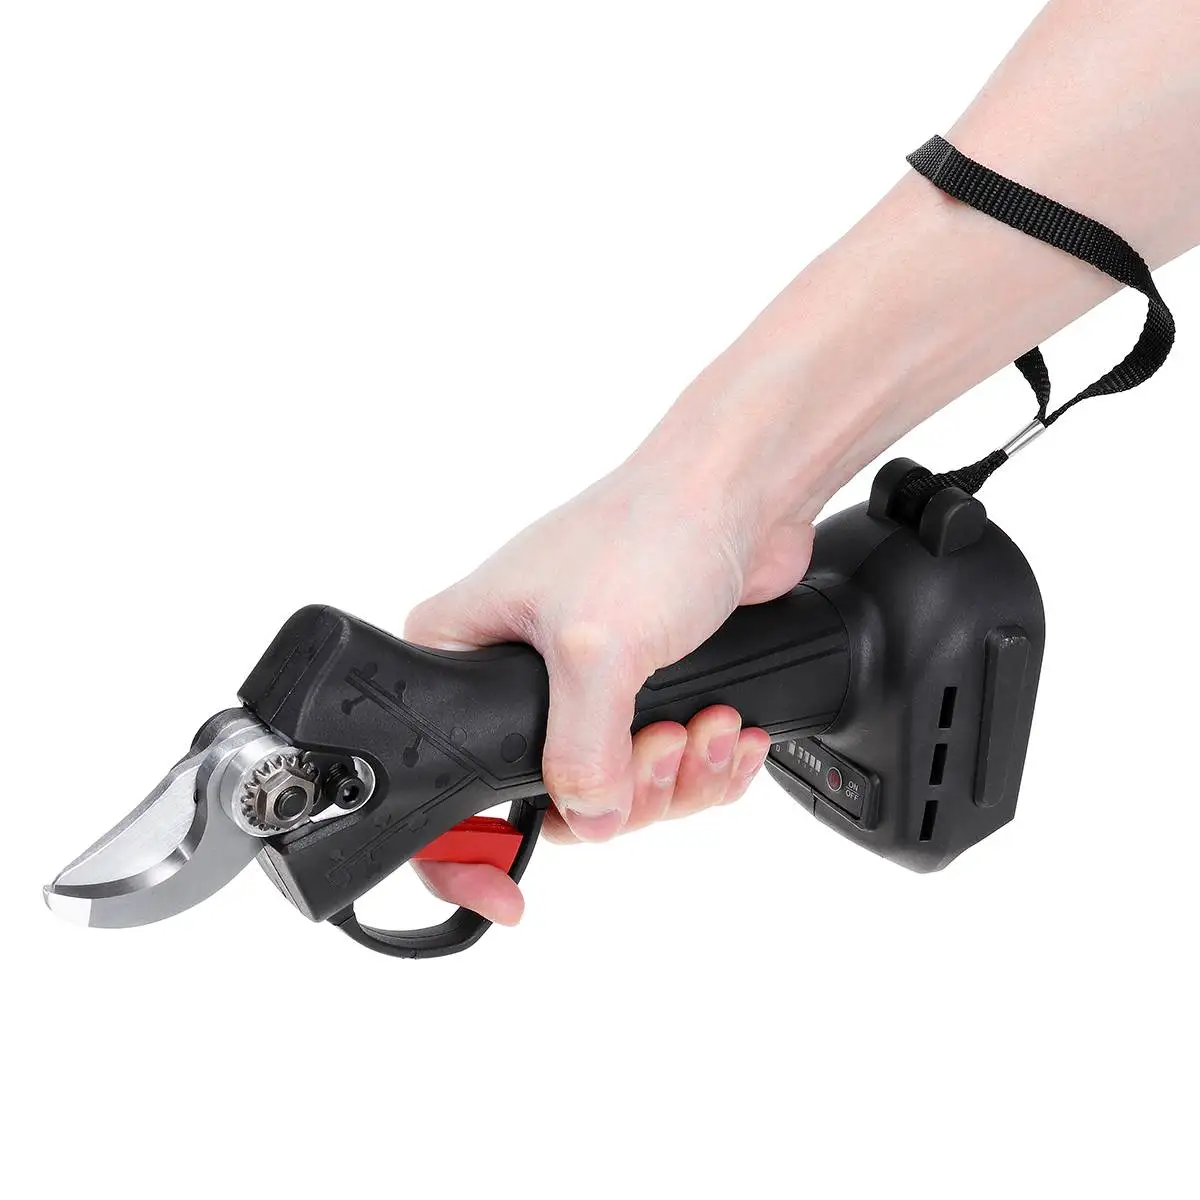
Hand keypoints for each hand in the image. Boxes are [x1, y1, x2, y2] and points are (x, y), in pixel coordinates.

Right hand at [404, 444, 815, 924]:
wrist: (741, 494)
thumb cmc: (650, 529)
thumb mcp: (596, 646)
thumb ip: (580, 751)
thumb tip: (587, 822)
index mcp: (463, 652)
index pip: (435, 781)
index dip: (461, 852)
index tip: (505, 896)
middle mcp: (515, 676)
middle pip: (549, 800)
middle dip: (621, 793)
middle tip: (657, 747)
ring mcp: (584, 686)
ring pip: (615, 792)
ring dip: (674, 777)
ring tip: (708, 728)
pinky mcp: (644, 689)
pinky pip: (666, 769)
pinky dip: (705, 764)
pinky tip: (730, 730)